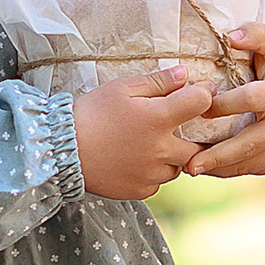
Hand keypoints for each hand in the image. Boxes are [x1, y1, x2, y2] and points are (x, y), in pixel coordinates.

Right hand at [71, 67, 216, 199]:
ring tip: (150, 145)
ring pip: (178, 167)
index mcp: (159, 119)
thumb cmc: (90, 113)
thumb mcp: (121, 88)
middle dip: (191, 135)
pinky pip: (158, 183)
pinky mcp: (140, 190)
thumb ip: (157, 82)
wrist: (60, 150)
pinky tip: (135, 162)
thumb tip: (185, 74)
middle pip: (197, 144)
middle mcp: (162, 149)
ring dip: (172, 157)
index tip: (197, 93)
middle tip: (172, 127)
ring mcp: (152, 173)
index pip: (201, 102)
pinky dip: (153, 174)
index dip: (203, 94)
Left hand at [183, 23, 264, 178]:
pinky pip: (258, 168)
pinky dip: (234, 169)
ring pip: (252, 162)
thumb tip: (230, 36)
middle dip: (218, 155)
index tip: (198, 109)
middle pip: (249, 143)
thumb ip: (254, 34)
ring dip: (221, 168)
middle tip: (189, 165)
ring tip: (193, 168)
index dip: (222, 105)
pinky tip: (213, 167)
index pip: (248, 100)